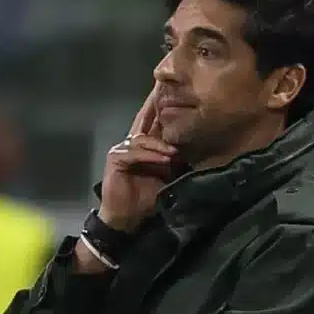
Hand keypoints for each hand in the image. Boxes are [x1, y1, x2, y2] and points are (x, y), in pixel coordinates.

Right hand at [98, 86, 178, 232]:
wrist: (128, 218)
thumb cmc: (147, 198)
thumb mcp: (168, 177)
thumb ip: (176, 161)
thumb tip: (198, 148)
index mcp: (145, 145)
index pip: (155, 122)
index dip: (163, 108)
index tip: (176, 95)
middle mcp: (132, 142)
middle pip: (145, 120)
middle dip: (157, 108)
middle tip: (168, 96)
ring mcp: (123, 149)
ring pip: (144, 139)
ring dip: (161, 145)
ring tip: (175, 152)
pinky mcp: (116, 158)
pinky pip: (135, 152)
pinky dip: (151, 155)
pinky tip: (164, 159)